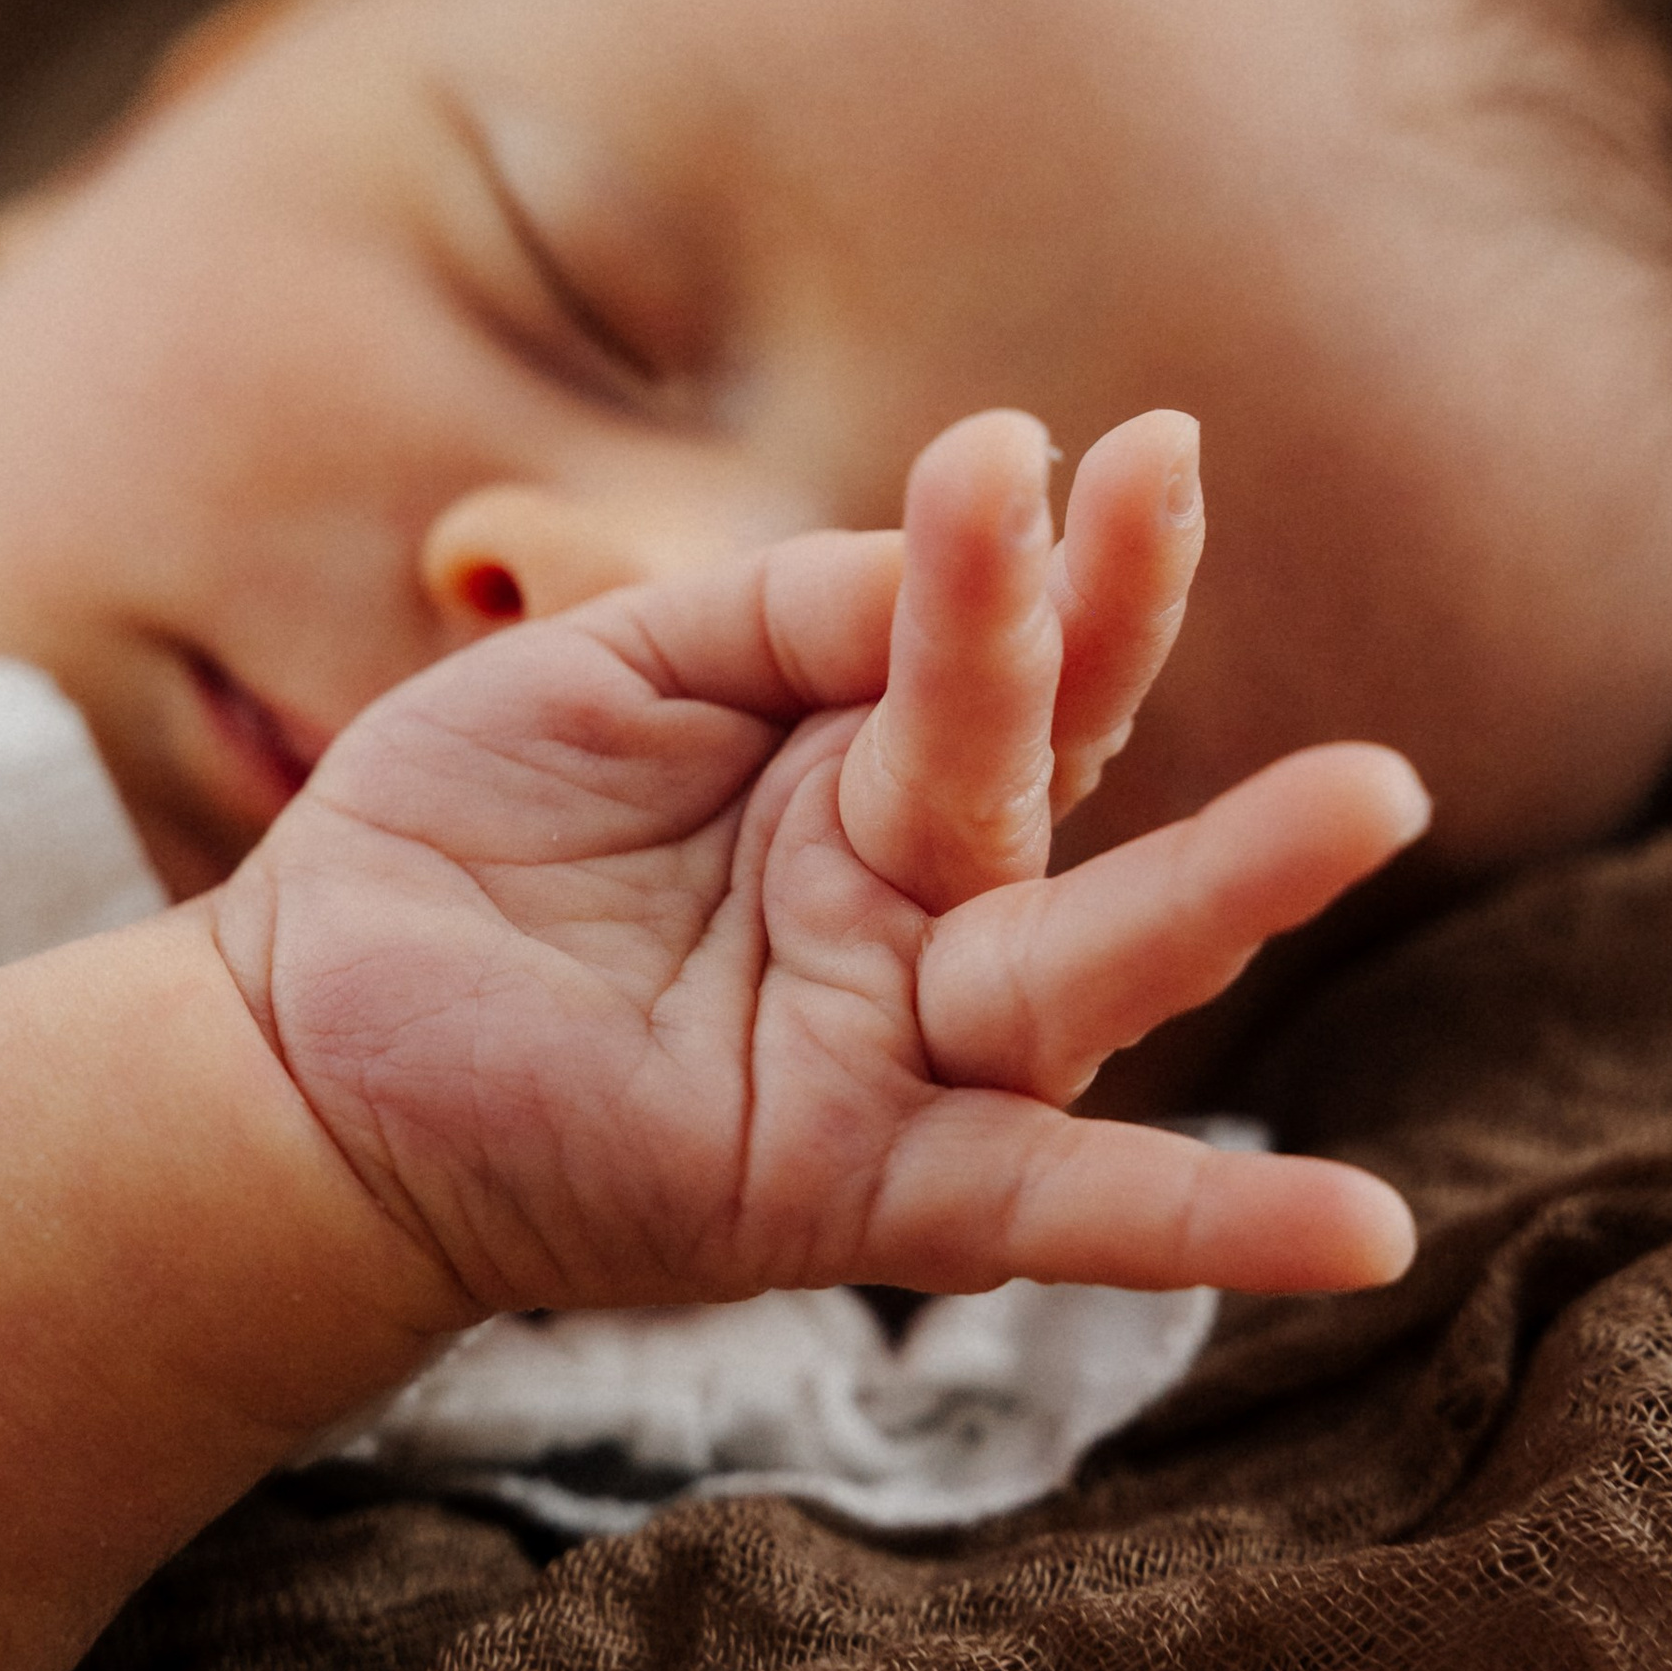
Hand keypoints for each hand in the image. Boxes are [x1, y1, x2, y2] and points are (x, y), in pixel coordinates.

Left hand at [211, 410, 1425, 1326]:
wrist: (299, 1036)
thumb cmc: (464, 842)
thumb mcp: (616, 667)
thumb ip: (793, 610)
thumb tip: (976, 532)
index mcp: (864, 778)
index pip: (999, 656)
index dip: (1054, 550)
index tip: (1130, 437)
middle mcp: (911, 913)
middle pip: (1049, 775)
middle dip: (1120, 632)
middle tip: (1177, 466)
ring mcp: (890, 1052)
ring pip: (1078, 969)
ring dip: (1223, 891)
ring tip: (1372, 793)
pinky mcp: (845, 1185)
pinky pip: (1037, 1207)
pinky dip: (1196, 1226)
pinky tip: (1363, 1233)